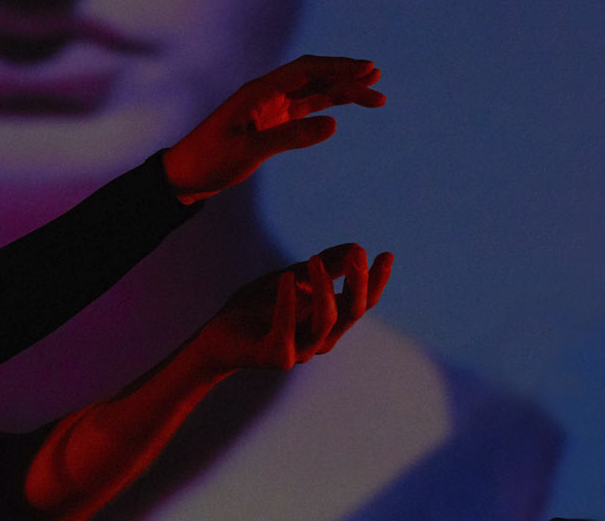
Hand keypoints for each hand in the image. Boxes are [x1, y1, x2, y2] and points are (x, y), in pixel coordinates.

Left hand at [163, 55, 383, 202]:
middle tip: (377, 81)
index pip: (305, 70)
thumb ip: (291, 138)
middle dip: (346, 76)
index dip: (337, 68)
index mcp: (258, 92)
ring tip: (376, 96)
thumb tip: (334, 125)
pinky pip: (306, 107)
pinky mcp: (272, 122)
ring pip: (313, 90)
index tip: (367, 71)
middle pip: (313, 76)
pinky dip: (328, 105)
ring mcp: (270, 107)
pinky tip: (347, 107)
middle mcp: (266, 94)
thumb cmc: (210, 160)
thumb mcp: (249, 151)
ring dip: (343, 90)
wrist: (185, 176)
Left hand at [192, 244, 392, 372]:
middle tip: (358, 253)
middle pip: (351, 312)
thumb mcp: (292, 279)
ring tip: (313, 260)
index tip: (386, 255)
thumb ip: (322, 267)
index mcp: (329, 322)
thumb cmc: (258, 308)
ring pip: (325, 322)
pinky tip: (287, 278)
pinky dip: (288, 302)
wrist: (218, 336)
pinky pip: (287, 330)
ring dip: (324, 288)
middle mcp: (320, 339)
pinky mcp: (275, 356)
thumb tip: (356, 247)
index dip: (376, 281)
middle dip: (359, 283)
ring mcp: (300, 351)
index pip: (361, 303)